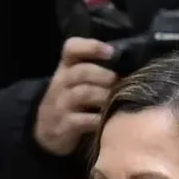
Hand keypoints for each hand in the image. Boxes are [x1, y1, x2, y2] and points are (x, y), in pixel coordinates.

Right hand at [34, 38, 118, 155]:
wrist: (46, 132)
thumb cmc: (72, 102)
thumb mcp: (76, 82)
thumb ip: (96, 70)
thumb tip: (131, 65)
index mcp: (65, 68)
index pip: (71, 48)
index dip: (91, 47)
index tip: (111, 52)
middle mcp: (60, 84)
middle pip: (80, 72)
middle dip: (103, 75)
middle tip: (117, 81)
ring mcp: (60, 106)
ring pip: (82, 94)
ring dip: (103, 96)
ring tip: (114, 100)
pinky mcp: (63, 127)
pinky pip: (83, 120)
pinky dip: (98, 119)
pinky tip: (107, 120)